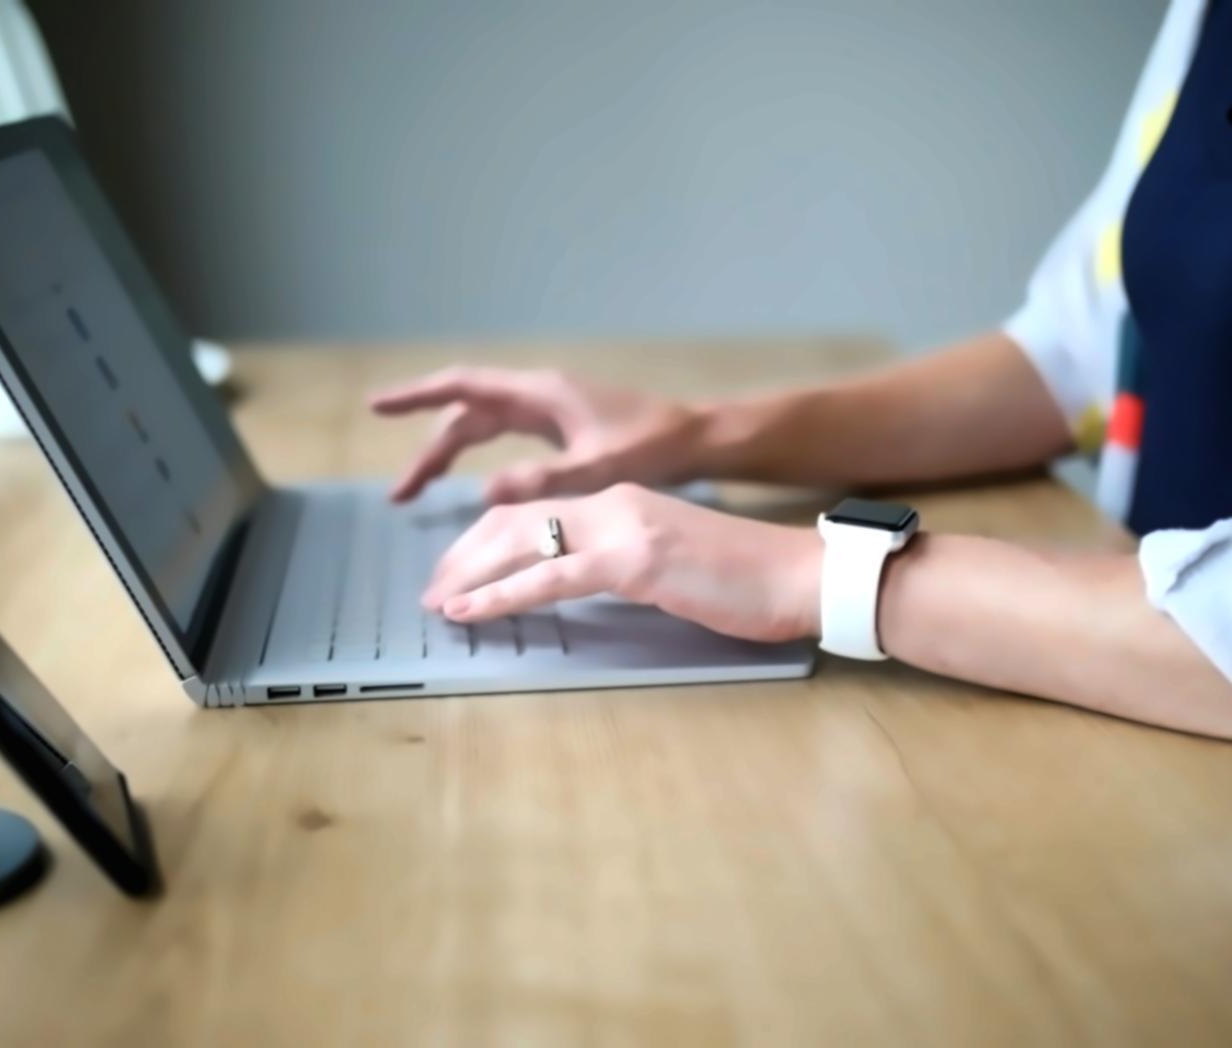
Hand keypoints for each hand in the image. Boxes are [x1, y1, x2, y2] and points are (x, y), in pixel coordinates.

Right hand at [370, 366, 704, 503]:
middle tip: (398, 494)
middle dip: (427, 449)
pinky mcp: (557, 428)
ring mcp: (546, 410)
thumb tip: (482, 491)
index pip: (463, 387)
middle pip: (465, 415)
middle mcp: (536, 395)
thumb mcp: (596, 469)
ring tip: (415, 493)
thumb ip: (541, 480)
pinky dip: (476, 456)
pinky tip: (465, 484)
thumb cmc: (651, 447)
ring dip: (447, 455)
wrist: (695, 439)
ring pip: (481, 428)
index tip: (378, 406)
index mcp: (539, 393)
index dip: (417, 396)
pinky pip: (501, 437)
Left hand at [422, 483, 820, 643]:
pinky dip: (501, 595)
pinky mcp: (634, 561)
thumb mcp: (672, 561)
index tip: (457, 573)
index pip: (536, 511)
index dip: (486, 540)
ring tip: (439, 604)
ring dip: (470, 574)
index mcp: (623, 499)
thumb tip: (585, 582)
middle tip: (433, 591)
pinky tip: (471, 611)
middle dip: (464, 554)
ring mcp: (623, 527)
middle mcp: (615, 502)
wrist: (798, 575)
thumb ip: (626, 561)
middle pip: (515, 519)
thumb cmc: (746, 579)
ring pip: (522, 541)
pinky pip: (550, 576)